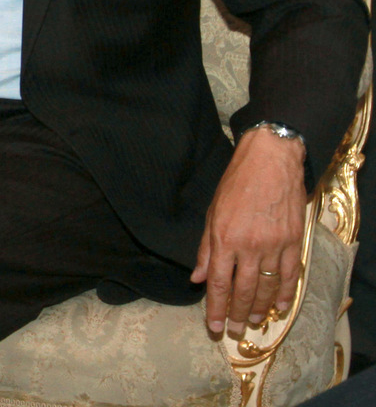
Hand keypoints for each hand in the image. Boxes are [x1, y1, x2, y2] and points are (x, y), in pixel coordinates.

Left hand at [191, 127, 307, 337]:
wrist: (270, 162)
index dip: (214, 307)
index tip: (212, 325)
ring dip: (259, 307)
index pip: (218, 282)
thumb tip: (197, 277)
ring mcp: (274, 245)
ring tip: (252, 322)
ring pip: (266, 286)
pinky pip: (289, 274)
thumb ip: (205, 248)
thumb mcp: (212, 213)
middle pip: (242, 289)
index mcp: (224, 238)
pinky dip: (284, 293)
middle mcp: (249, 245)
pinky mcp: (293, 241)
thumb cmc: (236, 184)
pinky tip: (279, 306)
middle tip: (231, 329)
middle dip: (235, 313)